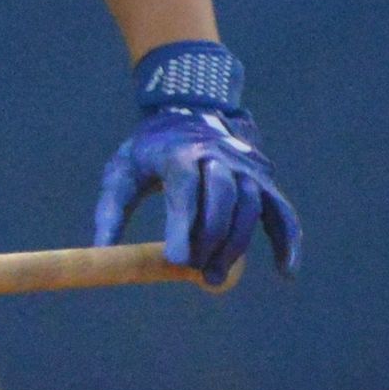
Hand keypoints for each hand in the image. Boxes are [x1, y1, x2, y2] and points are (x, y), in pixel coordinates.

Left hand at [90, 39, 302, 283]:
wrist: (190, 111)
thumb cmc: (150, 150)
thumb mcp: (122, 171)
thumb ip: (111, 211)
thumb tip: (101, 255)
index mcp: (179, 151)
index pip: (185, 188)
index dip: (184, 225)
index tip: (177, 262)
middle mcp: (219, 155)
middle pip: (224, 196)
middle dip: (212, 238)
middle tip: (196, 272)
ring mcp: (246, 167)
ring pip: (252, 205)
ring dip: (236, 246)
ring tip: (214, 278)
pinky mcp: (264, 181)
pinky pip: (281, 211)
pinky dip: (287, 241)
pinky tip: (285, 271)